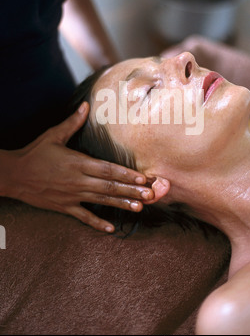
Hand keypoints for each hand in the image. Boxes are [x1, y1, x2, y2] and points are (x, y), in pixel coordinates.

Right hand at [2, 102, 152, 231]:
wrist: (13, 175)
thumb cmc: (35, 153)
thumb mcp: (53, 136)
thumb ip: (72, 123)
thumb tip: (86, 106)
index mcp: (77, 162)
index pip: (107, 169)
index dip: (126, 174)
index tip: (142, 178)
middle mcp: (77, 180)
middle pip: (109, 187)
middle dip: (131, 191)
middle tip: (150, 195)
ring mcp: (71, 195)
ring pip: (101, 201)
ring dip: (121, 204)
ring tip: (139, 208)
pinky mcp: (64, 207)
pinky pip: (83, 217)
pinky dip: (97, 223)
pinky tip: (111, 229)